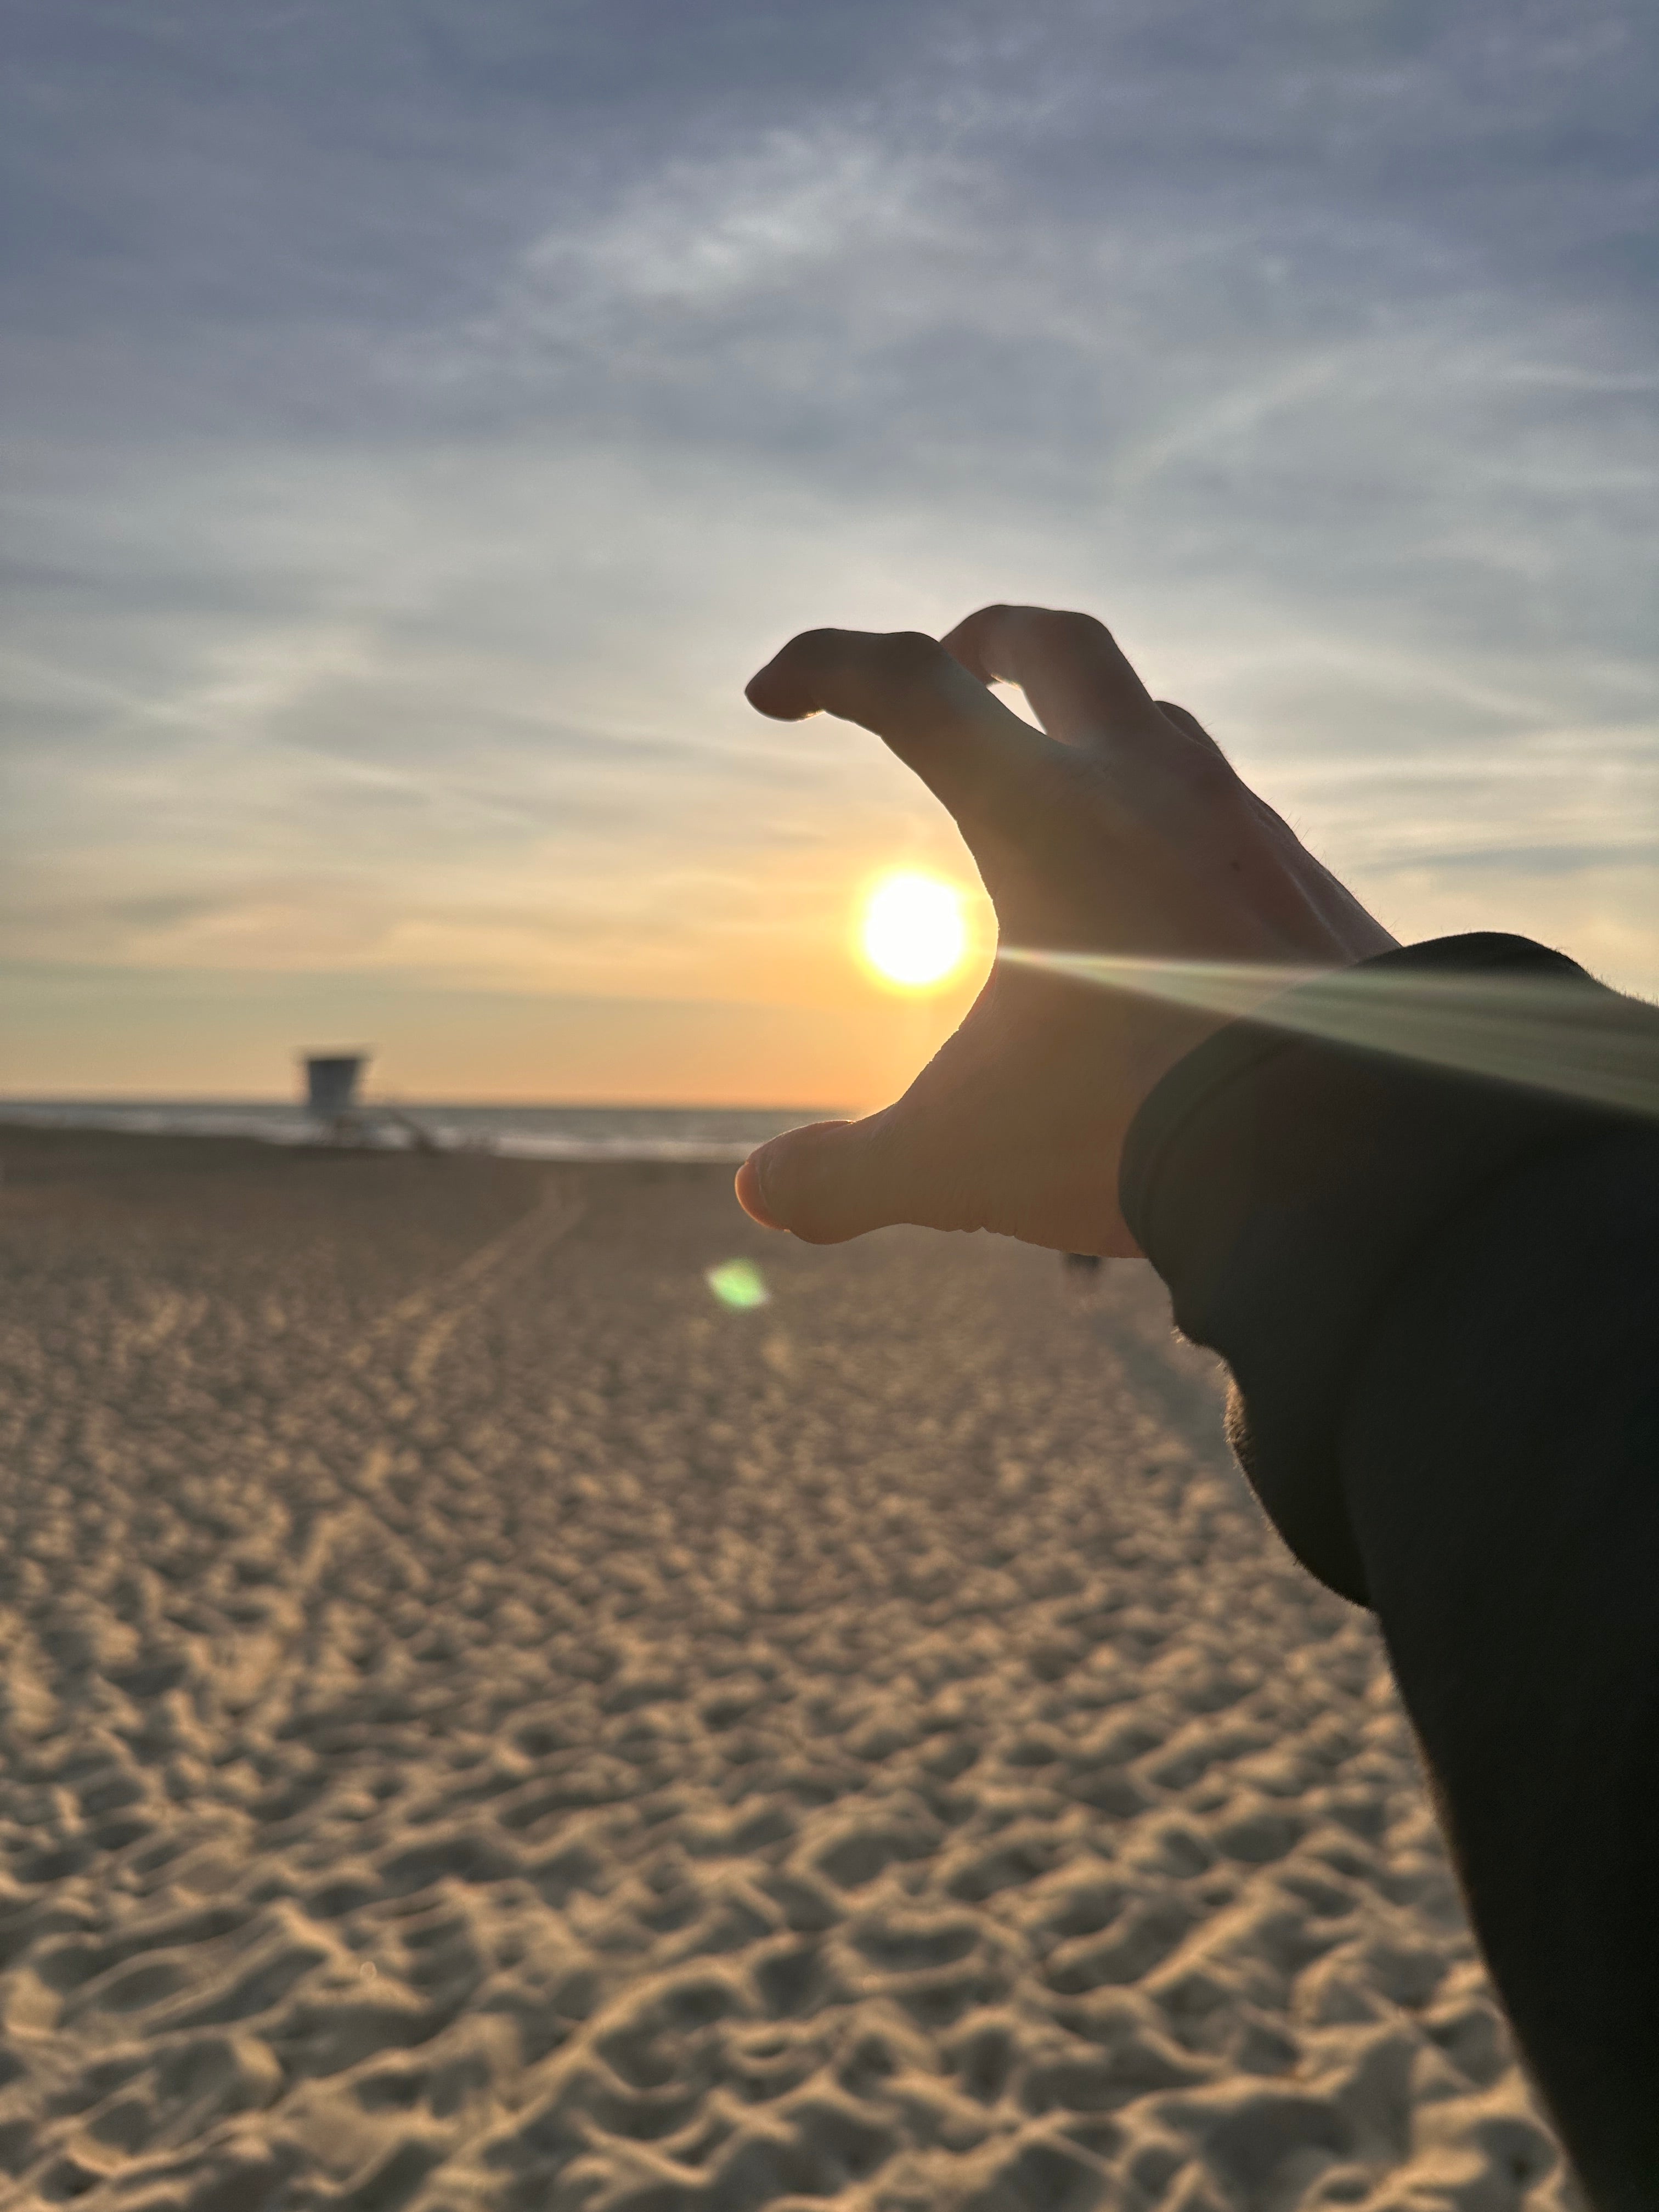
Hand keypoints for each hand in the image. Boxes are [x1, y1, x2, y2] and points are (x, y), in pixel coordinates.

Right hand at [736, 606, 1394, 1255]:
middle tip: (946, 664)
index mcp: (1043, 814)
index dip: (825, 667)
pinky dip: (1170, 819)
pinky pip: (1227, 811)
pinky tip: (1160, 897)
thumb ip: (848, 1176)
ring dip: (1090, 730)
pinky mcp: (1307, 885)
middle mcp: (1148, 788)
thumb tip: (763, 1193)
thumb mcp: (962, 1161)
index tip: (771, 692)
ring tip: (1051, 791)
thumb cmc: (1137, 1129)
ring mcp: (1241, 827)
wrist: (1353, 1145)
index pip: (910, 686)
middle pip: (1056, 644)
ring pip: (1157, 719)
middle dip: (983, 640)